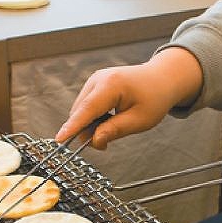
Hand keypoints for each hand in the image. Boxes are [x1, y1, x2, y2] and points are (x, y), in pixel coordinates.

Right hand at [55, 47, 202, 149]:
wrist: (162, 78)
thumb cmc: (154, 98)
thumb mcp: (139, 120)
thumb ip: (115, 130)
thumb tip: (94, 140)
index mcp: (111, 86)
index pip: (87, 110)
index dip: (72, 127)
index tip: (59, 140)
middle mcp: (98, 79)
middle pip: (80, 112)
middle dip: (87, 131)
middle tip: (105, 144)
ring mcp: (95, 79)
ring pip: (81, 110)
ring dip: (90, 125)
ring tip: (113, 127)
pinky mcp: (94, 84)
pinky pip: (86, 105)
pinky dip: (92, 117)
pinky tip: (109, 118)